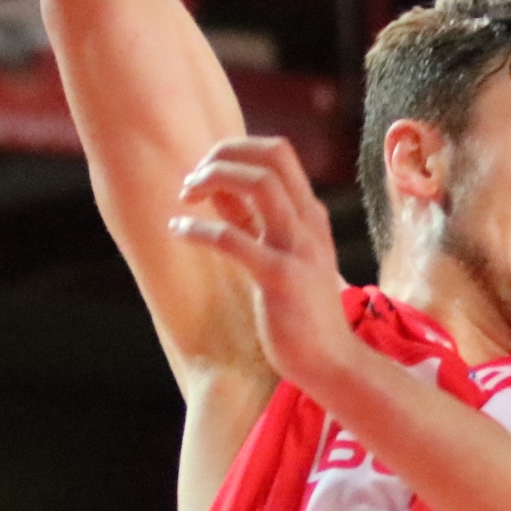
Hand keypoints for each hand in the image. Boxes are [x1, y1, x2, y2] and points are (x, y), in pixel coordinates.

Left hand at [168, 136, 371, 398]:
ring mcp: (297, 247)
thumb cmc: (303, 312)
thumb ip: (253, 221)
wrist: (332, 361)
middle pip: (271, 155)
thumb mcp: (281, 256)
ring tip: (185, 195)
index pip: (278, 153)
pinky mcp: (279, 278)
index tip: (207, 171)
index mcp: (309, 214)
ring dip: (214, 179)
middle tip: (193, 179)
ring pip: (259, 183)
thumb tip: (218, 190)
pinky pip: (232, 238)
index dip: (236, 150)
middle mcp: (308, 222)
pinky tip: (178, 230)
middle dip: (223, 154)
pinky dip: (198, 228)